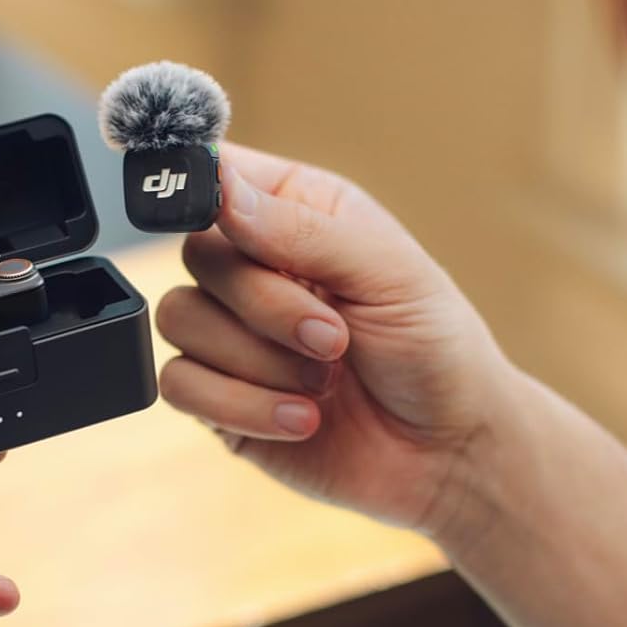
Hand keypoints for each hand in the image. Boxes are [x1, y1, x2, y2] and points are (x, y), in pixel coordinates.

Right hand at [155, 144, 514, 535]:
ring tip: (324, 381)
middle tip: (334, 337)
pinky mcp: (215, 397)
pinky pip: (179, 385)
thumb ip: (300, 228)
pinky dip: (244, 406)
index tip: (216, 211)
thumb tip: (220, 189)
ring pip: (179, 318)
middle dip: (265, 304)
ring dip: (259, 360)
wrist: (447, 455)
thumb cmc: (434, 350)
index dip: (195, 181)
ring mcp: (228, 333)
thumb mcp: (389, 274)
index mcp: (293, 211)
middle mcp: (251, 267)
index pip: (216, 172)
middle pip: (195, 254)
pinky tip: (303, 419)